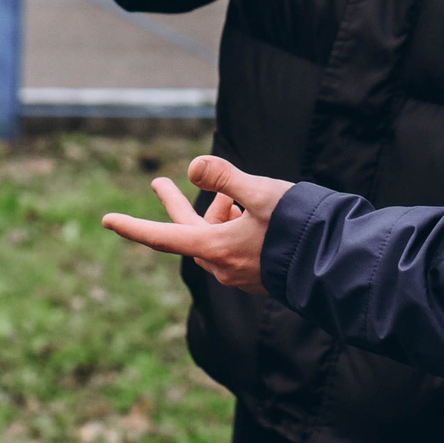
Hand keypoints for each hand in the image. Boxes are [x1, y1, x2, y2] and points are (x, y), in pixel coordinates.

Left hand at [102, 156, 294, 295]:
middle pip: (189, 231)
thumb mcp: (261, 192)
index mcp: (215, 249)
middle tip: (158, 182)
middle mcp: (223, 267)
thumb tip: (191, 166)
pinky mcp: (258, 276)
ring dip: (217, 212)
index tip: (106, 220)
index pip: (163, 237)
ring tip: (235, 192)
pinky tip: (253, 212)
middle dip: (177, 204)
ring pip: (214, 237)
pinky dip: (233, 225)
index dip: (133, 226)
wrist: (337, 265)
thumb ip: (226, 177)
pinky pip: (233, 247)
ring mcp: (241, 274)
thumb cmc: (299, 227)